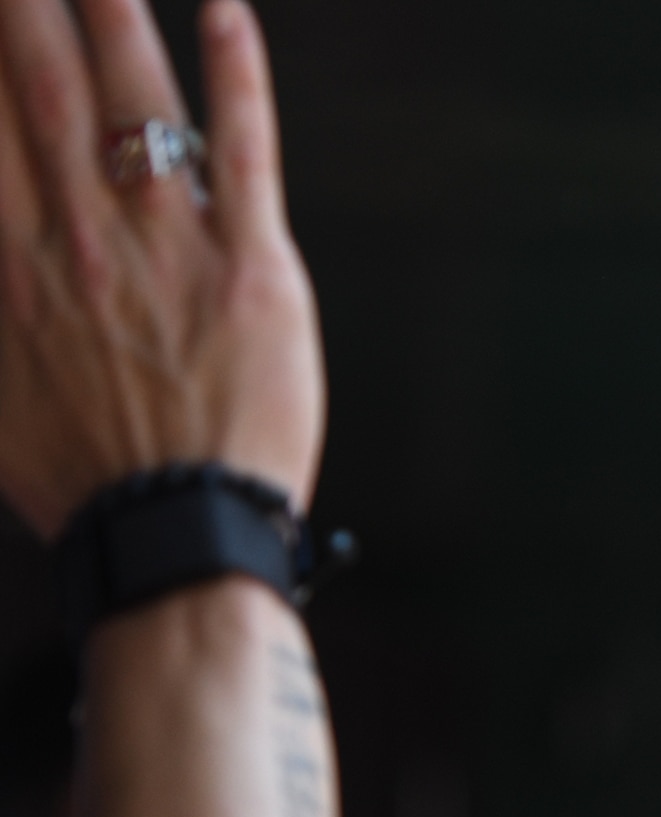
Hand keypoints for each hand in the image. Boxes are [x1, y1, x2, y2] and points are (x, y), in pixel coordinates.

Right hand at [0, 0, 321, 536]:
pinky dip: (235, 70)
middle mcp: (75, 234)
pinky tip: (225, 9)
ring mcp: (166, 243)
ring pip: (131, 95)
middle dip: (19, 8)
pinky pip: (242, 145)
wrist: (171, 534)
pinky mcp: (252, 264)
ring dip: (111, 12)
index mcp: (3, 261)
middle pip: (33, 81)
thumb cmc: (78, 476)